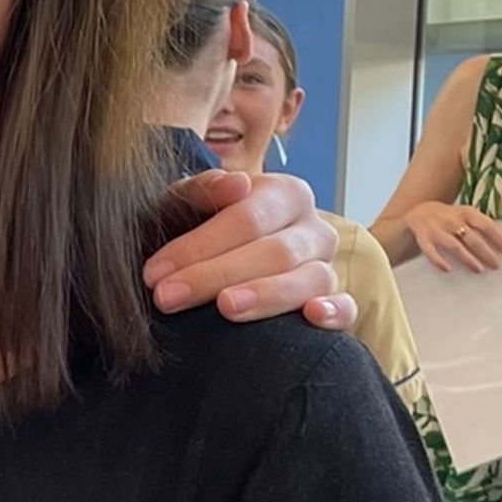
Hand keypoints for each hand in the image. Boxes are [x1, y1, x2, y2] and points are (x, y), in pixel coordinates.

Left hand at [143, 165, 353, 328]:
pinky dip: (334, 312)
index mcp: (285, 194)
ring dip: (267, 295)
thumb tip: (236, 185)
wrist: (211, 264)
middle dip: (216, 274)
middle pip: (275, 251)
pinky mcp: (336, 302)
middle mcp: (314, 228)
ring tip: (226, 308)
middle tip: (168, 298)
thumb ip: (201, 191)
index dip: (199, 245)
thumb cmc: (197, 231)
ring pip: (309, 280)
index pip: (248, 218)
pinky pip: (347, 308)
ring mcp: (327, 266)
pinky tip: (311, 317)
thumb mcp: (187, 206)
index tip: (155, 273)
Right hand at [407, 201, 501, 274]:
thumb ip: (481, 225)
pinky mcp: (424, 239)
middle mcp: (452, 220)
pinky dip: (439, 260)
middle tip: (496, 265)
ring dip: (468, 258)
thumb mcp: (466, 215)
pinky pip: (430, 251)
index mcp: (466, 212)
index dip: (498, 237)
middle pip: (472, 238)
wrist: (420, 212)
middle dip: (486, 252)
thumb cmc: (450, 217)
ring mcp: (437, 229)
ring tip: (479, 270)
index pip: (486, 224)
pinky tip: (448, 269)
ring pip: (454, 246)